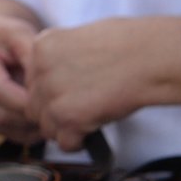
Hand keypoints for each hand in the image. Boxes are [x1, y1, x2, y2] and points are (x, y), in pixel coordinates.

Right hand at [0, 2, 42, 144]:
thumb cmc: (6, 36)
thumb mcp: (20, 34)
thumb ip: (32, 56)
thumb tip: (47, 85)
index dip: (26, 101)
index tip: (54, 102)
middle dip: (30, 117)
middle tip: (59, 115)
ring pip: (2, 127)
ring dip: (29, 127)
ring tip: (55, 118)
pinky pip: (4, 132)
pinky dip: (26, 131)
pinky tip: (44, 121)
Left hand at [25, 17, 180, 152]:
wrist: (150, 57)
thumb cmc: (128, 44)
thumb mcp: (80, 38)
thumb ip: (60, 58)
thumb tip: (56, 78)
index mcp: (42, 46)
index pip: (31, 79)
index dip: (50, 90)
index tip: (68, 94)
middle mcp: (40, 70)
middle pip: (34, 104)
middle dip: (53, 112)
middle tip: (78, 111)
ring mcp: (52, 95)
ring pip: (45, 126)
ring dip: (65, 128)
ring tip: (88, 121)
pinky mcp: (69, 118)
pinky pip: (64, 142)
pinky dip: (78, 142)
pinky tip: (92, 132)